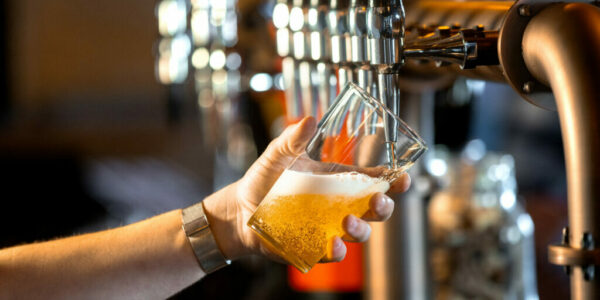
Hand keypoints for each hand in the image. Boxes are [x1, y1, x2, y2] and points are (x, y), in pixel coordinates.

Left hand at [202, 117, 410, 262]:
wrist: (240, 208)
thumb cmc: (264, 179)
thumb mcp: (278, 154)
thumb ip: (293, 138)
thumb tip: (308, 119)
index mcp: (338, 181)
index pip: (374, 180)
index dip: (394, 181)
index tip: (403, 178)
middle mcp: (339, 205)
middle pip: (376, 209)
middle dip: (384, 206)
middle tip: (378, 200)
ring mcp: (329, 227)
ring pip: (360, 233)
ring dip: (361, 229)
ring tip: (348, 221)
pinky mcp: (313, 247)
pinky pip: (333, 253)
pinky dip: (337, 251)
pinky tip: (333, 243)